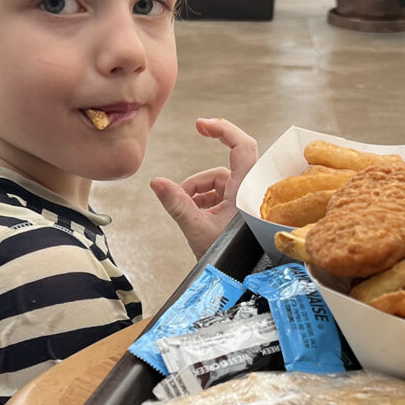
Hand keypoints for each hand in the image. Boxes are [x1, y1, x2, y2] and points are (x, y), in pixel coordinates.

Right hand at [151, 118, 257, 258]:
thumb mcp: (197, 228)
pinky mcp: (237, 211)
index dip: (224, 130)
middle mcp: (247, 193)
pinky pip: (218, 196)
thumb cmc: (227, 256)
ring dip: (197, 195)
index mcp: (245, 191)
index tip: (201, 125)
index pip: (243, 147)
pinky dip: (203, 202)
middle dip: (198, 181)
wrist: (237, 280)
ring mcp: (243, 202)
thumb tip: (156, 182)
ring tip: (188, 215)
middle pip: (221, 170)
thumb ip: (177, 203)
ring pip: (216, 185)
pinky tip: (194, 217)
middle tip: (185, 184)